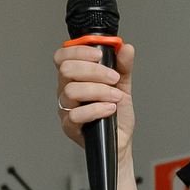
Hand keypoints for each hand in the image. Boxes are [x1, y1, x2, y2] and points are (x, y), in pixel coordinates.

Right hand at [55, 41, 135, 164]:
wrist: (120, 141)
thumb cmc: (117, 115)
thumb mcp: (123, 85)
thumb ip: (123, 66)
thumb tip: (126, 49)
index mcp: (75, 78)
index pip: (63, 57)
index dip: (79, 51)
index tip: (100, 55)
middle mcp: (66, 91)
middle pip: (66, 70)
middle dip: (94, 71)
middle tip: (113, 78)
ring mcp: (66, 109)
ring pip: (71, 91)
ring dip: (99, 91)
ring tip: (115, 97)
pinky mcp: (70, 127)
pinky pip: (75, 114)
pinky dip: (97, 109)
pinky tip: (110, 109)